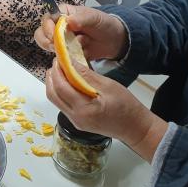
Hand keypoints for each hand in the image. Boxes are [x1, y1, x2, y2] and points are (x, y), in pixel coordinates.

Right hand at [34, 4, 128, 61]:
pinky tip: (75, 57)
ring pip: (47, 45)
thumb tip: (68, 21)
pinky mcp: (65, 52)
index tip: (53, 36)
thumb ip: (82, 19)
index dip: (47, 27)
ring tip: (70, 51)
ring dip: (56, 49)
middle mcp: (58, 26)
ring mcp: (60, 40)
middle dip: (46, 41)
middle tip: (56, 46)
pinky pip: (58, 56)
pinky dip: (64, 58)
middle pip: (41, 33)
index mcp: (62, 13)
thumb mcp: (94, 18)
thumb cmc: (103, 24)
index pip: (47, 19)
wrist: (113, 41)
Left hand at [46, 56, 167, 161]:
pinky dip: (61, 92)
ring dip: (54, 84)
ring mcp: (75, 121)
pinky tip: (68, 83)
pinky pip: (62, 105)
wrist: (135, 128)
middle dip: (51, 77)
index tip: (58, 58)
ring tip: (62, 71)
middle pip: (52, 95)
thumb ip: (86, 75)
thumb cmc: (127, 106)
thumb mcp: (109, 86)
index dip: (57, 71)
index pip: (60, 87)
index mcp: (84, 109)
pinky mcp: (77, 122)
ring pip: (55, 100)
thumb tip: (69, 62)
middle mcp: (75, 117)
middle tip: (57, 63)